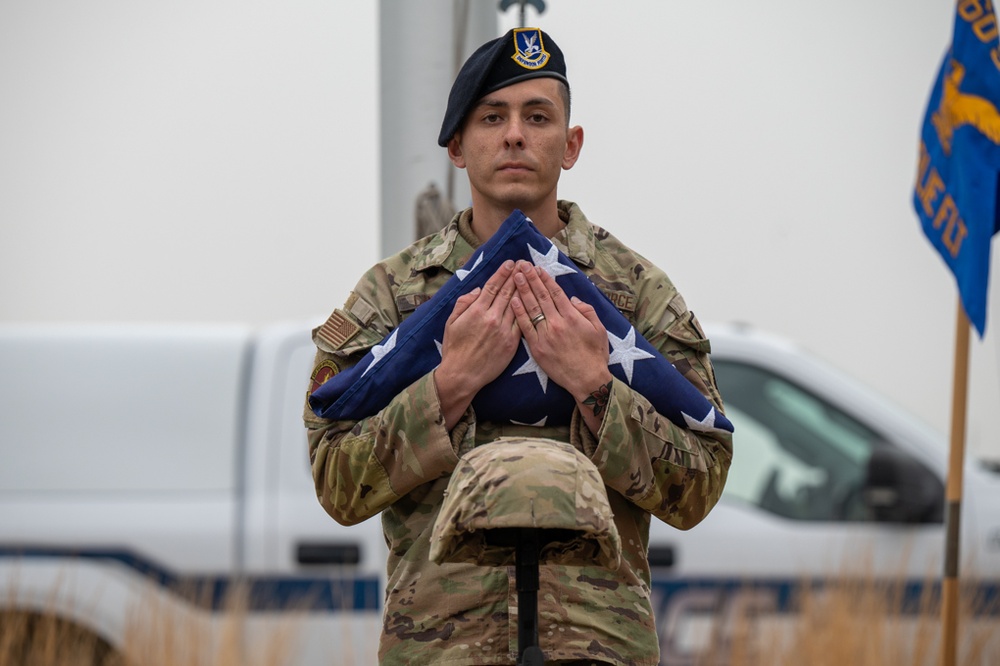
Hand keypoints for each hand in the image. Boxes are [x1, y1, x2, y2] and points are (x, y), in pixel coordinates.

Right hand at [435, 260, 520, 427]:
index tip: (511, 263)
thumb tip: (478, 291)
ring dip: (526, 290)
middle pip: (508, 292)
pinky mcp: (512, 343)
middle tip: (526, 264)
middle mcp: (492, 318)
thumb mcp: (451, 322)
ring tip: (532, 277)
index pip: (493, 287)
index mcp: (476, 311)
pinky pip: (522, 323)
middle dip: (517, 276)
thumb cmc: (454, 349)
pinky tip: (533, 302)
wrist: (463, 375)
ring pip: (518, 305)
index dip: (503, 273)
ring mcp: (504, 330)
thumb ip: (463, 303)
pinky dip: (528, 310)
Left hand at [509, 260, 611, 402]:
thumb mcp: (599, 329)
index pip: (556, 293)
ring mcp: (546, 335)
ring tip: (515, 276)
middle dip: (531, 279)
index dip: (545, 279)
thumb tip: (571, 299)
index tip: (537, 268)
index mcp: (572, 317)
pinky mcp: (537, 348)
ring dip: (522, 290)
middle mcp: (557, 323)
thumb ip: (587, 311)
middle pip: (541, 296)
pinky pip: (525, 327)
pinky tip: (513, 300)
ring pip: (532, 308)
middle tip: (522, 265)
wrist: (587, 380)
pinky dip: (519, 313)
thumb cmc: (595, 355)